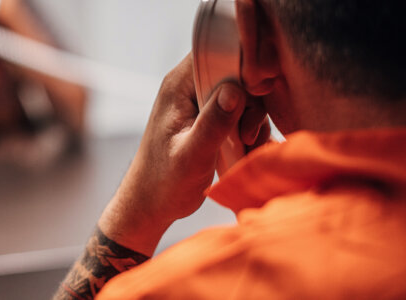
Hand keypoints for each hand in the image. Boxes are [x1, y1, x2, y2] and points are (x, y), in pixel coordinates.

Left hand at [99, 55, 269, 255]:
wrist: (152, 204)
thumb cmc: (163, 182)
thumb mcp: (191, 155)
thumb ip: (212, 124)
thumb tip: (235, 91)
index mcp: (179, 85)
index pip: (217, 53)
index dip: (242, 68)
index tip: (252, 99)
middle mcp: (190, 86)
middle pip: (236, 73)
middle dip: (251, 103)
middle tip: (246, 134)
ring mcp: (201, 102)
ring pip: (244, 95)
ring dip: (252, 120)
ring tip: (244, 146)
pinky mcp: (211, 118)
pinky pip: (241, 112)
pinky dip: (249, 130)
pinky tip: (245, 150)